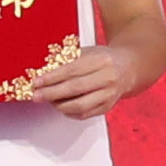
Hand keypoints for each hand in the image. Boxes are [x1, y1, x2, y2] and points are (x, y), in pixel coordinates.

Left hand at [13, 36, 140, 117]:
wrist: (128, 68)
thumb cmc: (103, 59)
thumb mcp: (87, 52)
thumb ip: (68, 60)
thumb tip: (44, 71)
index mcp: (101, 61)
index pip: (72, 71)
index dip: (52, 78)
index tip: (37, 82)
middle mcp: (108, 78)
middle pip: (75, 89)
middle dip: (52, 94)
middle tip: (37, 96)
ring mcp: (109, 94)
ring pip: (81, 105)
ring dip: (60, 105)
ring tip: (49, 101)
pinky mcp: (108, 107)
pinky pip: (85, 114)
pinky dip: (70, 112)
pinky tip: (62, 106)